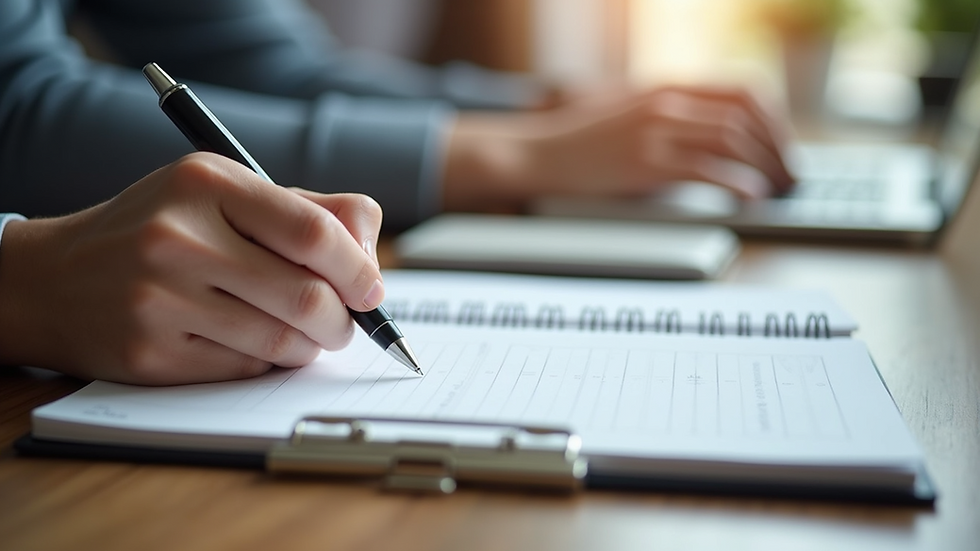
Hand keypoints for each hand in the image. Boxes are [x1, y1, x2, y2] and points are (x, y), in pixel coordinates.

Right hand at [0, 153, 383, 384]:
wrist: (52, 279)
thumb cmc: (159, 229)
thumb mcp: (224, 194)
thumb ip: (307, 210)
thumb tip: (371, 258)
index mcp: (206, 183)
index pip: (314, 233)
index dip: (359, 270)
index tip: (371, 290)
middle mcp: (178, 238)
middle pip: (307, 296)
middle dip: (344, 320)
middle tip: (344, 323)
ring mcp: (158, 300)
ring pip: (282, 342)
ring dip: (310, 346)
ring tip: (304, 334)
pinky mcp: (150, 355)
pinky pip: (245, 370)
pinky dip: (267, 364)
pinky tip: (252, 343)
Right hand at [442, 84, 793, 209]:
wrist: (536, 152)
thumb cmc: (582, 142)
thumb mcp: (632, 116)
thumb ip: (673, 120)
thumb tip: (718, 143)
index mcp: (668, 88)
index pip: (744, 90)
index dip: (774, 119)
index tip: (783, 147)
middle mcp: (667, 102)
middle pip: (746, 115)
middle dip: (778, 147)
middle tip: (791, 176)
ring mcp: (655, 130)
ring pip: (733, 139)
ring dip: (764, 166)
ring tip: (776, 190)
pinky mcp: (644, 163)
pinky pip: (705, 168)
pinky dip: (736, 182)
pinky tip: (750, 196)